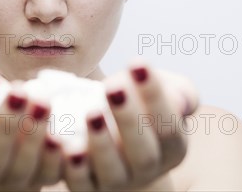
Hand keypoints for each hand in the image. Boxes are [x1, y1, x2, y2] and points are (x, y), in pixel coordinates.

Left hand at [64, 62, 198, 190]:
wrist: (111, 140)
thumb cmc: (139, 108)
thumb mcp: (163, 94)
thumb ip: (178, 91)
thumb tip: (179, 99)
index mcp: (172, 147)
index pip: (169, 125)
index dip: (154, 95)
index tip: (137, 62)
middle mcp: (147, 170)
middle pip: (143, 152)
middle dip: (129, 118)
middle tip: (113, 87)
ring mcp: (116, 182)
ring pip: (112, 171)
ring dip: (101, 143)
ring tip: (91, 112)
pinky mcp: (86, 188)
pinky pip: (79, 182)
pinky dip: (72, 165)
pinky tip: (63, 141)